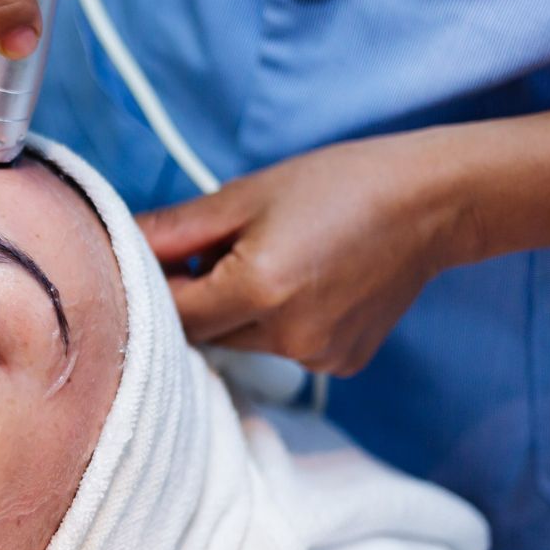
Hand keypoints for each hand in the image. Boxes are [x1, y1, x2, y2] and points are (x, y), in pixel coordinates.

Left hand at [136, 133, 473, 376]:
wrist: (433, 203)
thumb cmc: (335, 184)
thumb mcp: (244, 196)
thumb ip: (174, 229)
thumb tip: (116, 242)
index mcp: (258, 291)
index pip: (171, 311)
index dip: (154, 286)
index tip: (154, 259)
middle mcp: (288, 337)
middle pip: (203, 334)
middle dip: (195, 297)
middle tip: (214, 251)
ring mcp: (318, 357)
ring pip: (239, 343)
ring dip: (234, 312)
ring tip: (267, 261)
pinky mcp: (341, 364)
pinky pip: (282, 349)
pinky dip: (275, 323)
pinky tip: (304, 284)